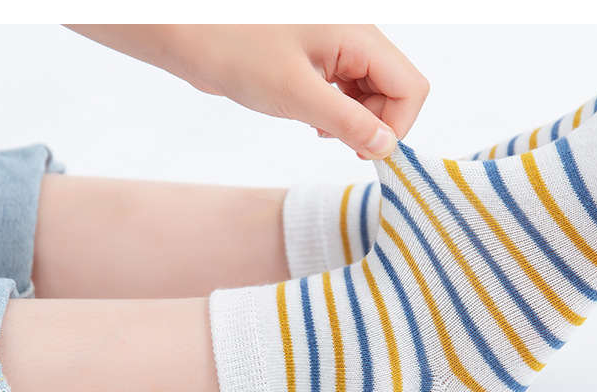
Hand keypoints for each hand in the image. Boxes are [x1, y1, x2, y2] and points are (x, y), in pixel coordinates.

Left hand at [67, 24, 429, 158]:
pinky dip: (338, 111)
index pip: (410, 86)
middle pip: (394, 89)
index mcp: (357, 35)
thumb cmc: (233, 50)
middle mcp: (354, 36)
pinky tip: (314, 121)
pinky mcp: (318, 57)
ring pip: (372, 91)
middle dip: (375, 123)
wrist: (186, 33)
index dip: (397, 126)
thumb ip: (348, 122)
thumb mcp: (296, 94)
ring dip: (355, 120)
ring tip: (321, 130)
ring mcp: (336, 46)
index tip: (368, 152)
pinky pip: (347, 88)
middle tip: (341, 144)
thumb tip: (387, 146)